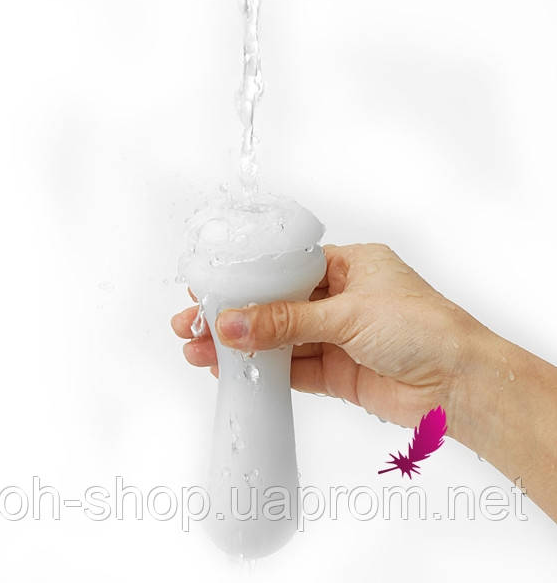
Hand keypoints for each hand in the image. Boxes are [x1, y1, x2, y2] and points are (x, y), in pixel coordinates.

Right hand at [171, 243, 485, 430]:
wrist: (459, 385)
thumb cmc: (422, 327)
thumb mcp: (346, 313)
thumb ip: (285, 322)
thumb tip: (233, 324)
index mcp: (349, 266)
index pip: (286, 269)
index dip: (247, 278)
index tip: (211, 286)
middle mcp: (341, 299)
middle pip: (276, 305)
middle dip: (235, 315)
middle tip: (192, 323)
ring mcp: (338, 337)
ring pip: (279, 340)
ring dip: (242, 346)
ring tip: (199, 350)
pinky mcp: (337, 373)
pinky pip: (292, 369)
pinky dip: (264, 371)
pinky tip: (232, 370)